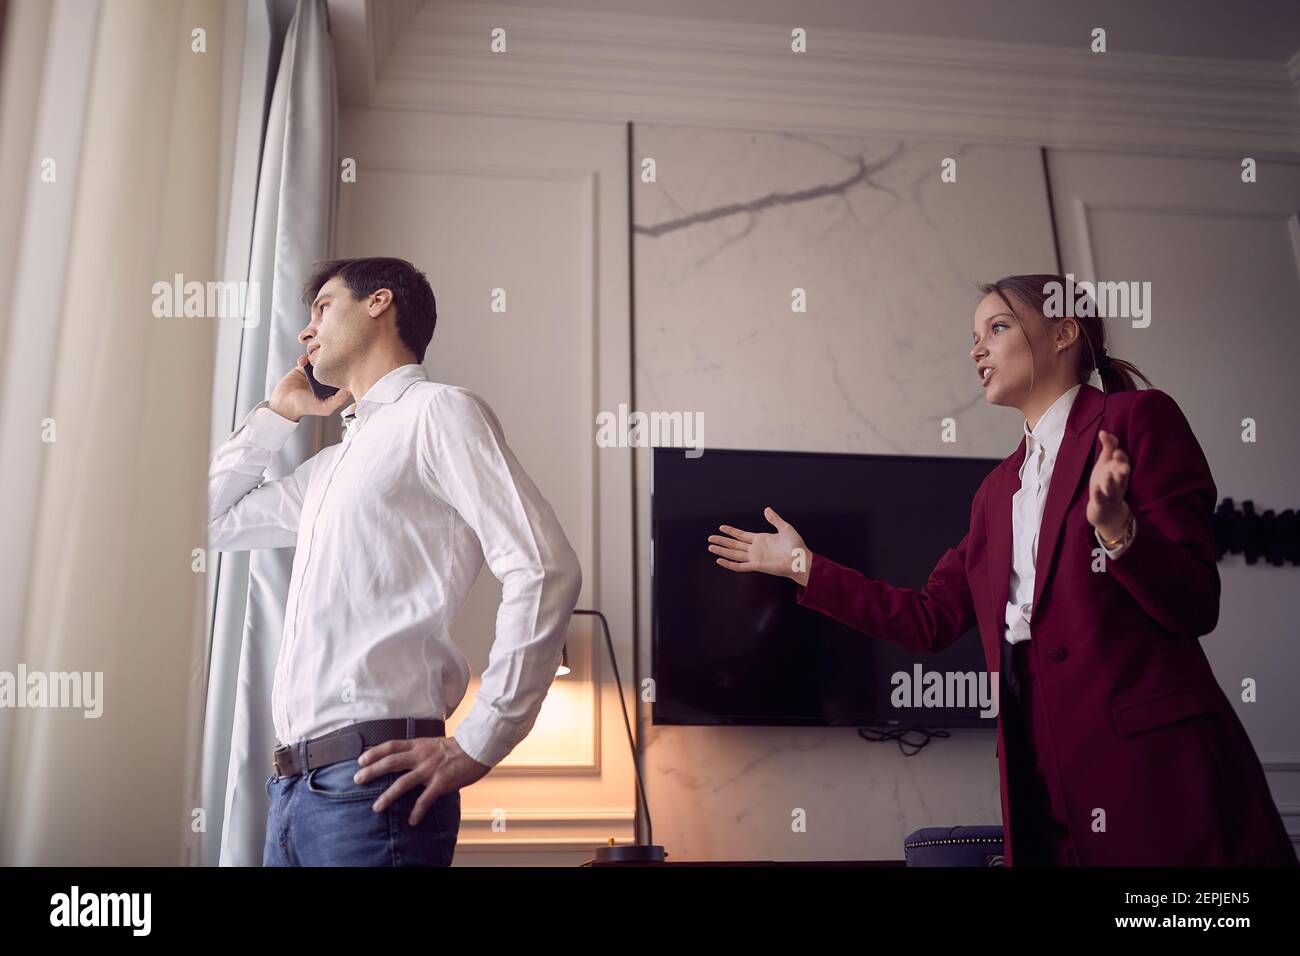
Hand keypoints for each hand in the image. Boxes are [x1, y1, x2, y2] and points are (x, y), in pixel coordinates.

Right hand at [267, 353, 351, 421]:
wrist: (283, 403)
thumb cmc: (304, 407)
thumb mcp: (325, 407)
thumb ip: (338, 400)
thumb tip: (350, 389)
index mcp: (332, 388)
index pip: (342, 376)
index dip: (344, 369)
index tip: (343, 363)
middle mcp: (324, 379)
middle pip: (332, 365)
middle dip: (330, 359)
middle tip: (326, 357)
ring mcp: (314, 373)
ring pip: (319, 359)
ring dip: (316, 356)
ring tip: (312, 360)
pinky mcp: (303, 368)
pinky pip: (306, 358)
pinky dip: (304, 358)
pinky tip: (301, 363)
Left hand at [355, 736, 489, 824]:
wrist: (479, 747)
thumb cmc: (459, 747)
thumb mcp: (435, 743)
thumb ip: (421, 751)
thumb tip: (409, 759)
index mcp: (419, 745)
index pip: (391, 745)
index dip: (374, 752)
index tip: (360, 759)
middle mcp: (421, 756)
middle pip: (390, 762)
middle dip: (372, 771)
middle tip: (357, 779)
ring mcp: (430, 769)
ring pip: (402, 783)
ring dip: (387, 796)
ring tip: (376, 807)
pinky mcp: (440, 782)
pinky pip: (425, 799)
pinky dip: (417, 811)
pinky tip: (412, 821)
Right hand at [708, 506, 811, 584]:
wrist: (801, 559)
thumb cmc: (796, 545)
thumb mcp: (785, 528)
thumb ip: (774, 519)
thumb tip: (766, 509)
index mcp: (760, 539)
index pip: (741, 535)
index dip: (731, 531)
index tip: (721, 527)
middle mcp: (755, 548)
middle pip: (734, 544)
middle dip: (722, 541)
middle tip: (710, 538)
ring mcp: (755, 557)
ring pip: (734, 553)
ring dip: (722, 550)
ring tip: (710, 547)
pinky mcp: (757, 565)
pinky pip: (740, 566)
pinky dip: (729, 564)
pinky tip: (720, 560)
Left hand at [1088, 428, 1131, 539]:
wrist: (1105, 509)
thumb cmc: (1106, 480)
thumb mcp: (1106, 462)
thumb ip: (1108, 447)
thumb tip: (1103, 431)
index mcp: (1119, 471)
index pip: (1123, 463)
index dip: (1120, 458)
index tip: (1116, 451)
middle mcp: (1118, 482)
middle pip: (1122, 476)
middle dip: (1123, 470)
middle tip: (1123, 465)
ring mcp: (1111, 494)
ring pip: (1113, 488)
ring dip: (1112, 482)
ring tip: (1109, 476)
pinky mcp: (1102, 503)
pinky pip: (1101, 499)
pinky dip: (1099, 494)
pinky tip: (1096, 488)